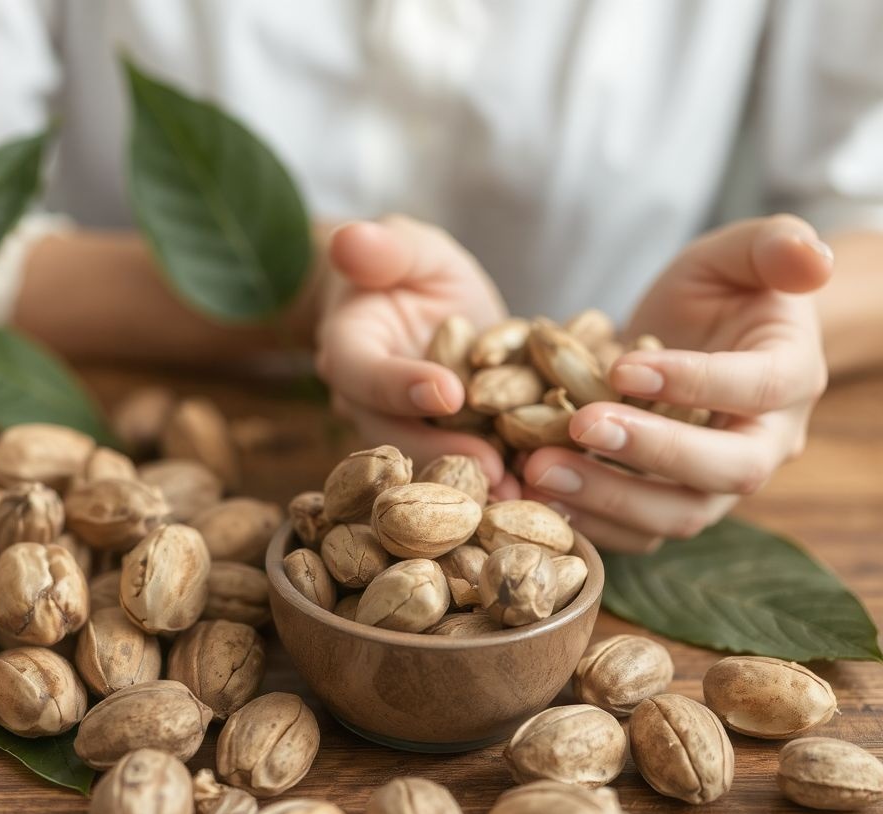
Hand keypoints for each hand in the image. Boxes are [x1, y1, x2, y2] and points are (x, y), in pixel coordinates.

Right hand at [316, 215, 514, 493]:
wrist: (413, 303)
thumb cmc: (405, 267)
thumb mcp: (405, 247)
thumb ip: (384, 247)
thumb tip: (350, 239)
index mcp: (347, 351)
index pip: (366, 374)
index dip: (401, 386)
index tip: (448, 393)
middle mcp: (367, 403)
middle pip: (398, 435)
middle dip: (447, 454)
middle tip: (493, 469)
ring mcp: (405, 429)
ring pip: (434, 459)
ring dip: (478, 480)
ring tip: (526, 494)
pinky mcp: (444, 440)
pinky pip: (468, 460)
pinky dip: (504, 476)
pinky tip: (546, 488)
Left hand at [522, 215, 831, 551]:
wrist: (705, 335)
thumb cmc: (723, 290)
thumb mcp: (741, 253)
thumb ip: (774, 243)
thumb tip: (812, 259)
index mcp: (792, 376)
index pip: (755, 388)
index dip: (693, 381)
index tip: (624, 367)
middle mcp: (766, 442)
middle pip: (726, 470)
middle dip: (650, 453)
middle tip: (580, 426)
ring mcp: (718, 484)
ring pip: (678, 514)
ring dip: (608, 500)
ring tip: (538, 469)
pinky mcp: (673, 504)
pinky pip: (639, 532)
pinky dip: (589, 521)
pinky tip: (534, 494)